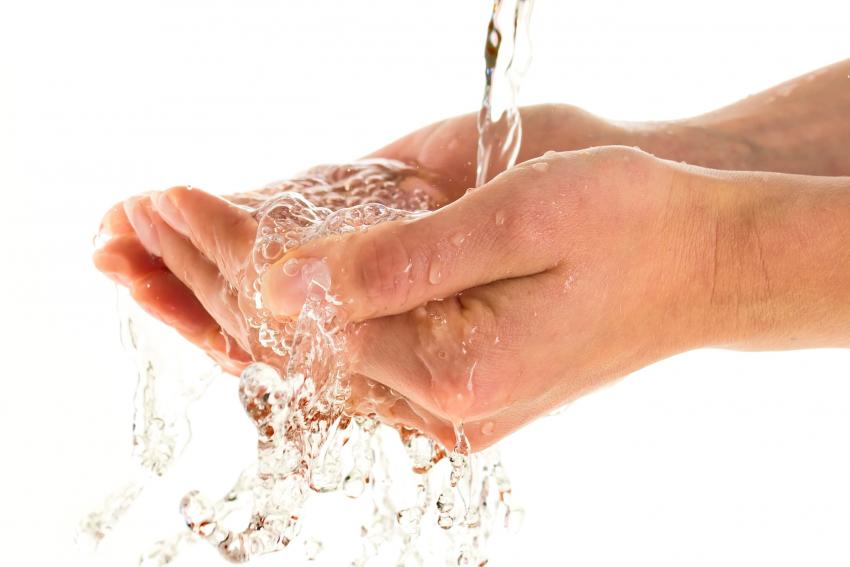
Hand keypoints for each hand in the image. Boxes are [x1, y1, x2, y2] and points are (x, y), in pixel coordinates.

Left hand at [92, 105, 637, 369]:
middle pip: (286, 349)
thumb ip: (399, 260)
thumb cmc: (633, 226)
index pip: (297, 312)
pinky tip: (242, 305)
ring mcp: (446, 407)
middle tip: (128, 231)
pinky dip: (281, 329)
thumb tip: (282, 276)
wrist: (702, 268)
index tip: (166, 196)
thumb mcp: (522, 217)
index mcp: (455, 368)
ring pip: (303, 364)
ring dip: (225, 310)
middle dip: (199, 283)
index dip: (222, 249)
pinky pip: (342, 366)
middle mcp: (441, 407)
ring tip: (154, 270)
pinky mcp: (454, 390)